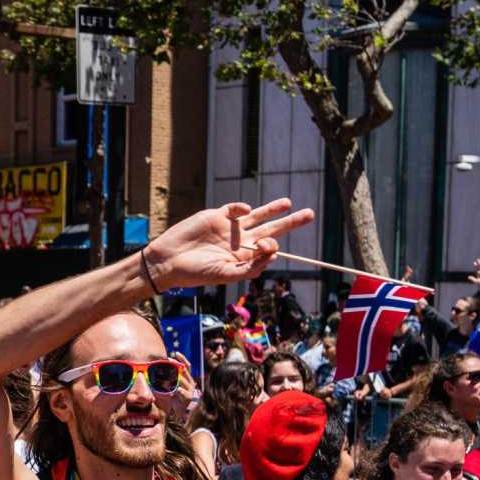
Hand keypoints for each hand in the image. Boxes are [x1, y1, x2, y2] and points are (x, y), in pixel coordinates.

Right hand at [143, 199, 313, 289]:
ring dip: (273, 209)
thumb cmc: (195, 273)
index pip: (268, 251)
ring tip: (289, 203)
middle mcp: (240, 243)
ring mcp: (229, 229)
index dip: (273, 248)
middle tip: (310, 215)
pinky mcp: (216, 216)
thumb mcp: (225, 275)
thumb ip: (250, 268)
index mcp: (244, 259)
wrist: (168, 261)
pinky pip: (235, 209)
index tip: (268, 248)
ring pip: (257, 216)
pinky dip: (242, 208)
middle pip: (271, 230)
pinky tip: (246, 210)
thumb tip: (274, 254)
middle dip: (290, 223)